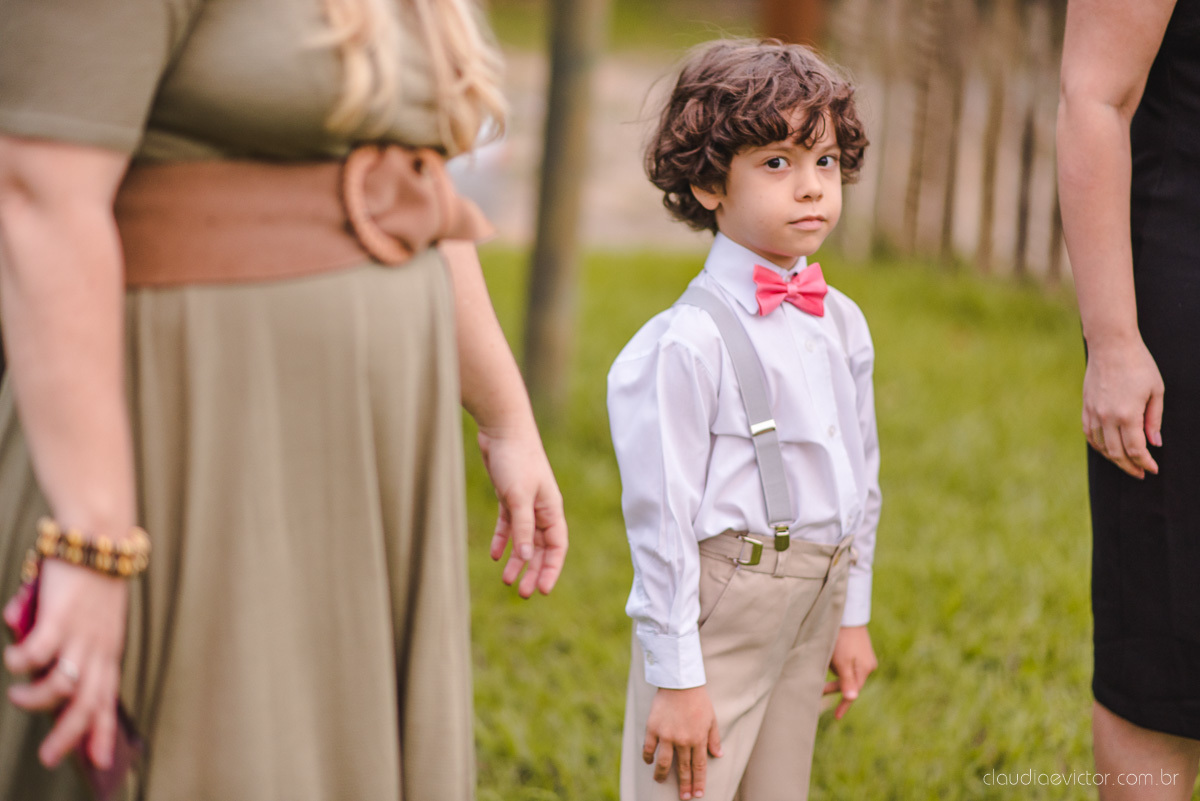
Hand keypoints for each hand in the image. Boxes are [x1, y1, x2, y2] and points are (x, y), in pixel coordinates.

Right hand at [3, 559, 127, 768]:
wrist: (100, 536)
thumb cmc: (91, 576)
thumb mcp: (89, 618)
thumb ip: (65, 641)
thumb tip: (27, 653)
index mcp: (109, 648)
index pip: (108, 698)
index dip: (102, 731)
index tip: (98, 762)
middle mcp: (99, 647)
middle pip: (88, 703)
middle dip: (68, 735)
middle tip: (47, 756)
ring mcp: (81, 633)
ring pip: (63, 685)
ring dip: (35, 697)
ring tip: (19, 695)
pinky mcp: (61, 616)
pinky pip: (36, 652)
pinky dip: (21, 662)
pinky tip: (14, 660)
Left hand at [477, 426, 567, 597]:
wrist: (502, 429)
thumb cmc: (516, 459)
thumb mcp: (518, 497)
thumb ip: (522, 527)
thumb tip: (525, 557)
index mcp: (552, 509)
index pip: (557, 547)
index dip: (552, 570)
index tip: (544, 591)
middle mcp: (541, 509)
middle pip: (540, 548)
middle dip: (533, 571)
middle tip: (523, 594)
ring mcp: (525, 504)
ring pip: (523, 540)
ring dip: (517, 561)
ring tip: (506, 580)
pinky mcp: (508, 497)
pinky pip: (507, 526)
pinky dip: (502, 541)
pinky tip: (495, 556)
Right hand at [643, 686, 722, 799]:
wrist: (680, 682)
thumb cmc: (698, 699)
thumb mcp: (711, 718)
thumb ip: (714, 738)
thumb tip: (718, 755)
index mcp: (698, 738)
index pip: (699, 767)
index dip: (699, 782)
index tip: (698, 794)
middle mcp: (683, 740)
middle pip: (683, 768)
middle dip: (685, 785)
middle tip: (684, 797)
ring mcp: (667, 735)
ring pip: (664, 763)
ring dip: (662, 775)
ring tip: (661, 782)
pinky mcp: (653, 728)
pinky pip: (649, 748)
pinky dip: (648, 757)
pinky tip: (649, 762)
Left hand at [823, 625, 876, 719]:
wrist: (846, 614)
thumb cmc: (841, 639)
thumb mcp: (842, 662)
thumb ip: (847, 680)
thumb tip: (852, 698)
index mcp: (865, 670)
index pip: (853, 693)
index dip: (844, 705)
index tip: (836, 716)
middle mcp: (867, 665)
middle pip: (848, 682)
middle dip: (834, 685)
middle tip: (818, 688)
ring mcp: (864, 657)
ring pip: (846, 672)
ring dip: (835, 671)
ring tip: (826, 660)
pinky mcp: (859, 649)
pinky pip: (847, 662)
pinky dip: (837, 663)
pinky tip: (831, 655)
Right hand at [1082, 337, 1163, 478]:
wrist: (1111, 345)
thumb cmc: (1138, 364)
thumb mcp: (1156, 391)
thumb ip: (1154, 420)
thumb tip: (1155, 443)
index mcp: (1127, 414)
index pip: (1136, 449)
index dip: (1145, 463)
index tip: (1153, 469)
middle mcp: (1107, 417)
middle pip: (1116, 453)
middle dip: (1130, 466)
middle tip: (1141, 473)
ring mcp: (1093, 413)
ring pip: (1101, 446)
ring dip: (1114, 458)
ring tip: (1126, 463)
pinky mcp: (1086, 407)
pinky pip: (1089, 434)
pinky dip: (1098, 445)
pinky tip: (1108, 448)